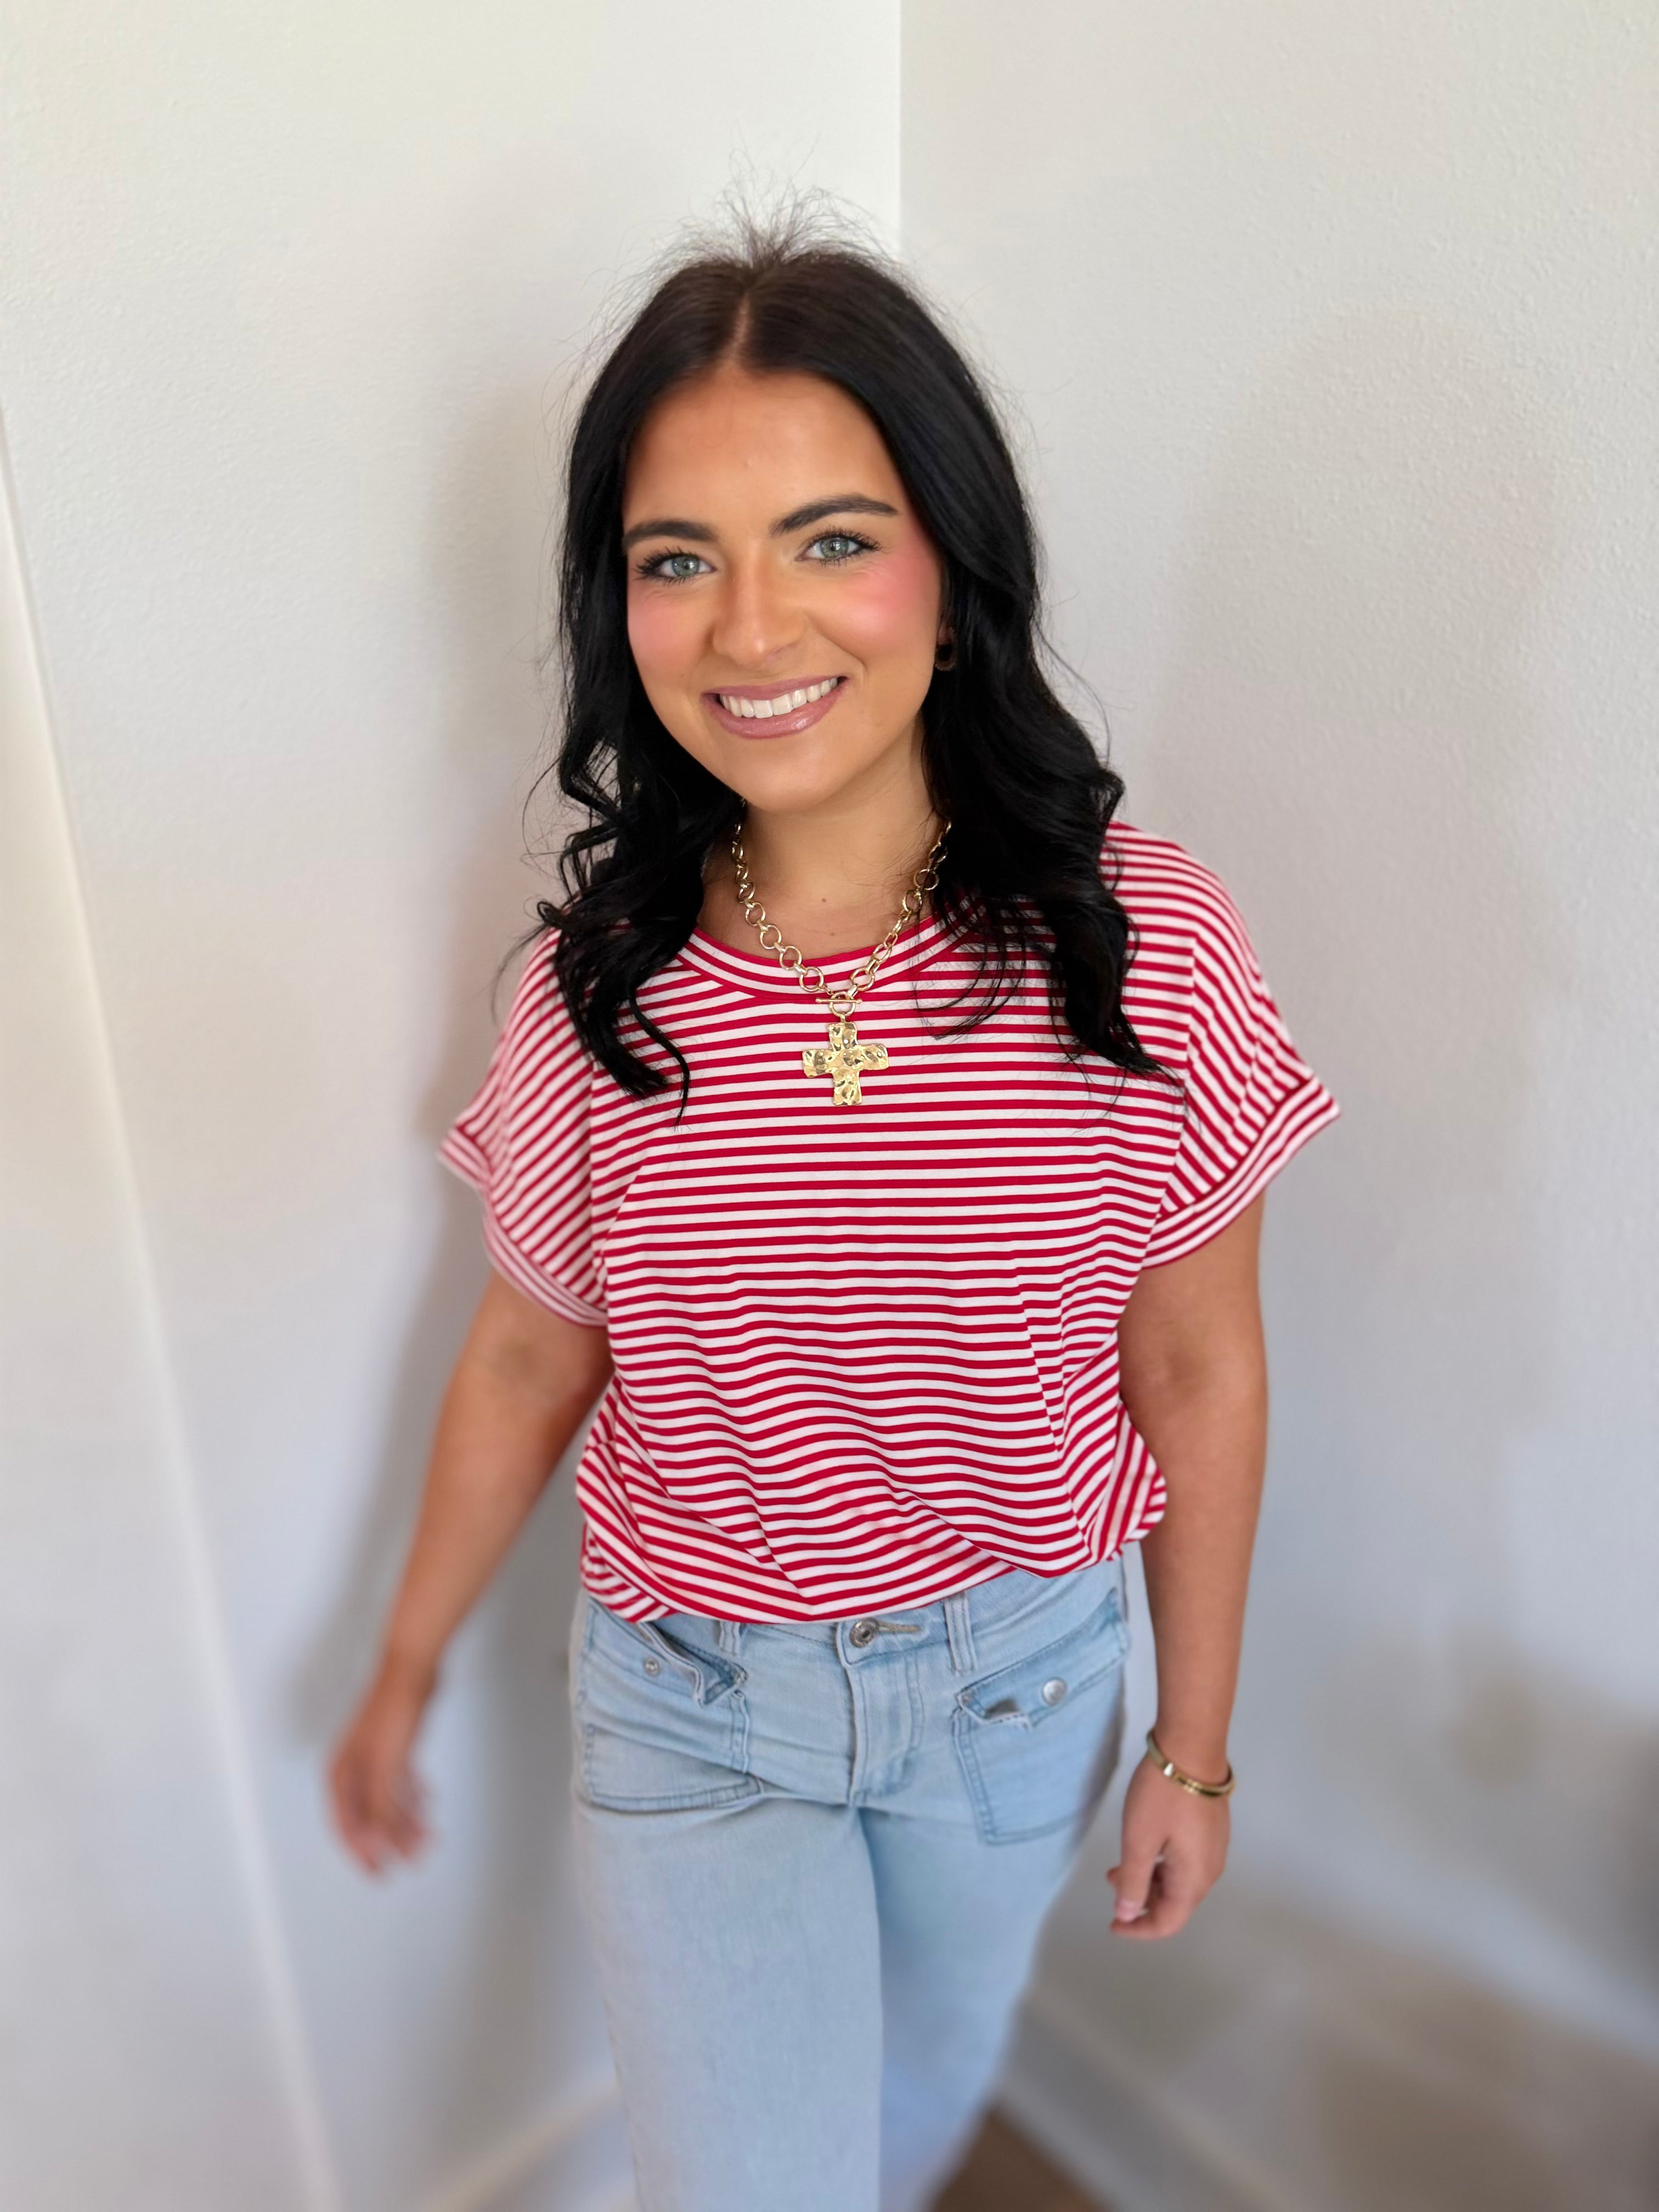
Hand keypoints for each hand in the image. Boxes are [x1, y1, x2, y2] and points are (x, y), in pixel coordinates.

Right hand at [327, 1655, 439, 1874]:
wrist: (412, 1671)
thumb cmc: (393, 1714)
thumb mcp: (385, 1768)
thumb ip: (379, 1808)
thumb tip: (376, 1844)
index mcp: (341, 1776)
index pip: (346, 1826)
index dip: (363, 1854)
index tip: (381, 1875)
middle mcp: (353, 1769)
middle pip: (369, 1816)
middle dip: (392, 1840)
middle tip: (416, 1858)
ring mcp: (373, 1757)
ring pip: (388, 1800)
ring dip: (407, 1820)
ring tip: (430, 1836)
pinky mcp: (394, 1746)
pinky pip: (400, 1781)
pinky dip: (412, 1794)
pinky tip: (428, 1802)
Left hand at [1106, 1752, 1229, 1938]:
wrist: (1192, 1747)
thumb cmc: (1162, 1796)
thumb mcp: (1139, 1840)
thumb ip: (1133, 1881)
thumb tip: (1128, 1914)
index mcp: (1194, 1879)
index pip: (1168, 1922)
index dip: (1139, 1929)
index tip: (1113, 1924)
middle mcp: (1210, 1870)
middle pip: (1175, 1903)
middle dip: (1141, 1900)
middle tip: (1112, 1879)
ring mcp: (1214, 1849)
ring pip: (1179, 1881)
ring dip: (1149, 1879)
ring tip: (1122, 1863)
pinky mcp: (1211, 1831)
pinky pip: (1185, 1862)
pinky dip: (1162, 1864)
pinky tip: (1145, 1845)